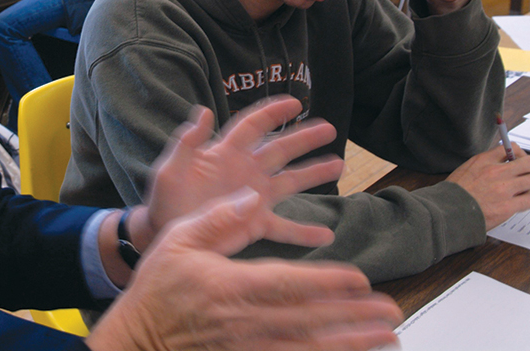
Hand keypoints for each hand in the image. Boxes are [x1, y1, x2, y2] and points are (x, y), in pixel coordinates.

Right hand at [87, 189, 402, 350]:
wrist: (138, 340)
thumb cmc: (157, 288)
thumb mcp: (179, 239)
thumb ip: (219, 217)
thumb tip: (253, 194)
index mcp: (230, 286)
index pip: (289, 284)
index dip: (327, 283)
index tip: (360, 280)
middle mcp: (245, 322)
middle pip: (310, 320)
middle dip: (354, 316)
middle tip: (391, 311)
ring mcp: (248, 347)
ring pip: (309, 347)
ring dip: (351, 343)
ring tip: (385, 338)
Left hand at [140, 95, 343, 249]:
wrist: (162, 233)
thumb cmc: (164, 199)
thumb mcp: (170, 169)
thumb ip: (187, 142)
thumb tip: (203, 110)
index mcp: (224, 153)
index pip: (252, 126)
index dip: (272, 112)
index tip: (295, 102)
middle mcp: (244, 171)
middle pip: (279, 149)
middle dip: (304, 138)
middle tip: (329, 128)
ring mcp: (252, 198)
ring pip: (289, 182)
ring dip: (313, 174)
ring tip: (338, 165)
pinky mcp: (254, 224)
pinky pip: (284, 227)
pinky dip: (304, 232)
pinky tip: (326, 235)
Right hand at [447, 142, 529, 230]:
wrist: (448, 211)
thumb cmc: (454, 192)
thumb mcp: (466, 169)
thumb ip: (485, 164)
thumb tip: (502, 162)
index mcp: (484, 161)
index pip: (511, 147)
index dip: (520, 153)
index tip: (519, 160)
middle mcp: (496, 172)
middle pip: (529, 163)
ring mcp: (503, 189)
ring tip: (523, 191)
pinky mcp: (508, 207)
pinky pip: (529, 200)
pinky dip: (526, 201)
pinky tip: (518, 203)